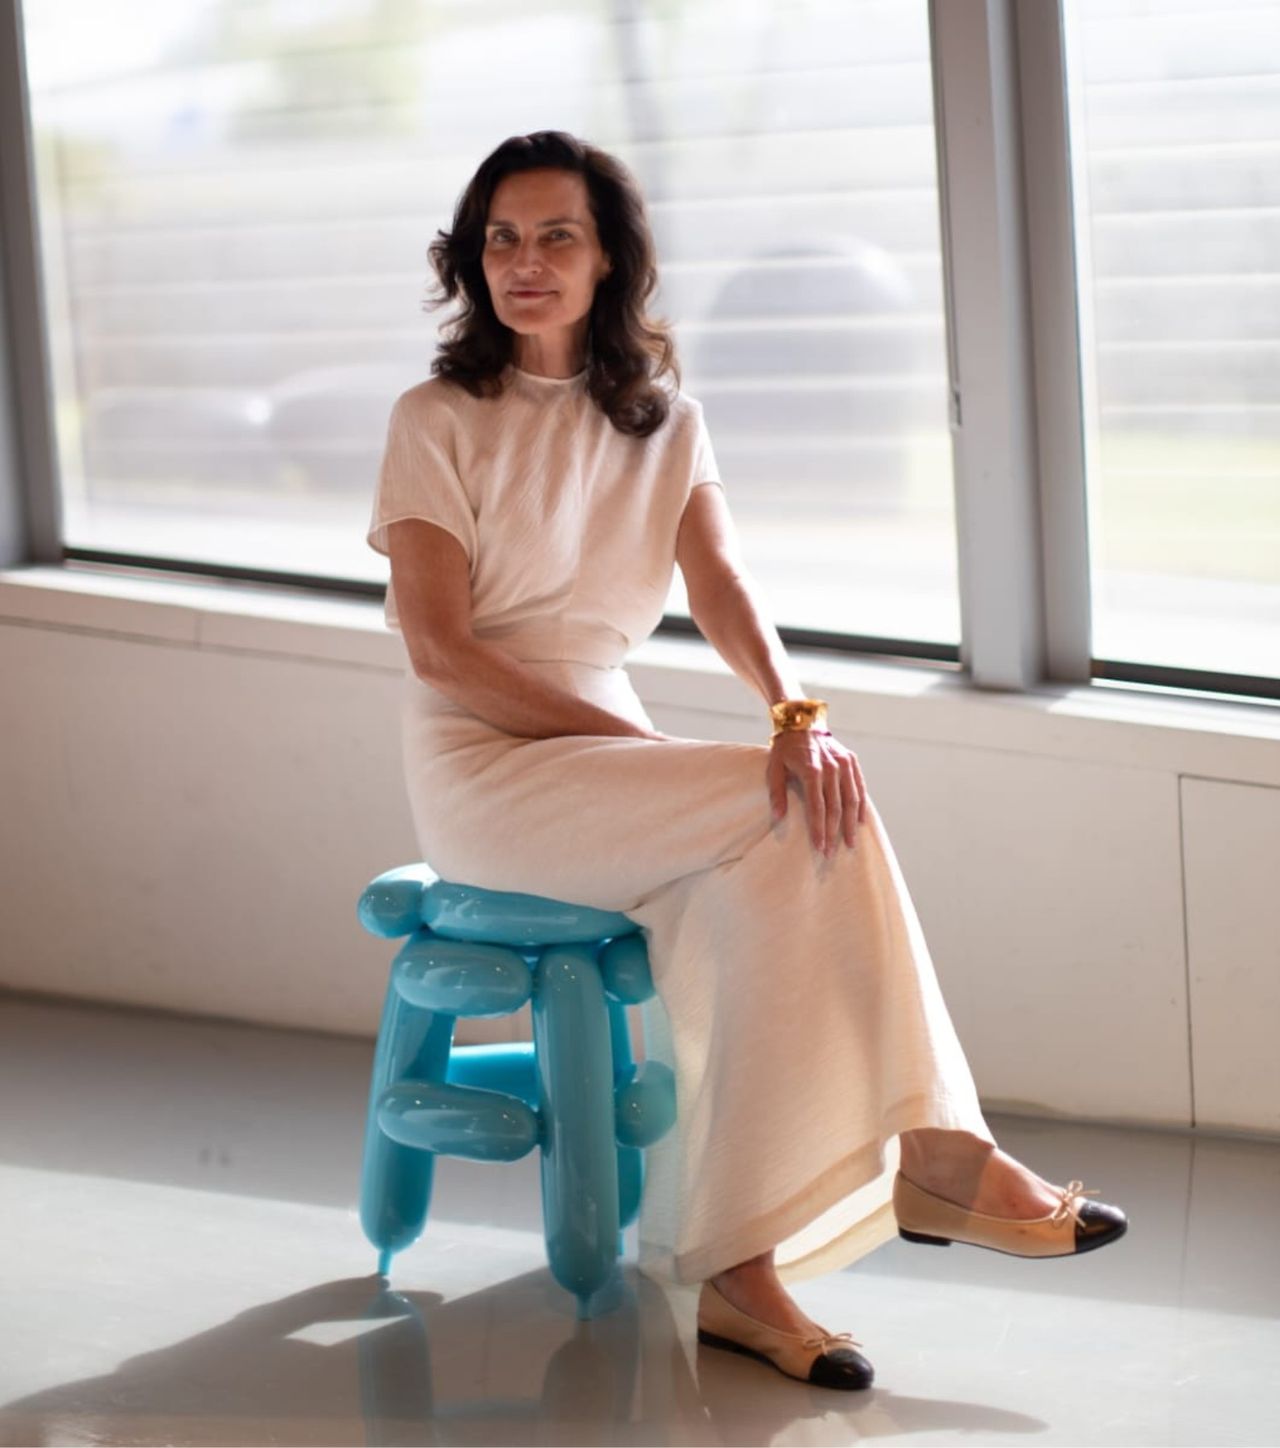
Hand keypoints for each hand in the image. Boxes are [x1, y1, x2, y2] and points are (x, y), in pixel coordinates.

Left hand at [766, 728, 867, 857]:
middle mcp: (831, 767)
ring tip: (850, 843)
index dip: (818, 829)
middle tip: (831, 853)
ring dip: (850, 823)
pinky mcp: (851, 760)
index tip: (819, 847)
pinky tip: (860, 821)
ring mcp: (844, 763)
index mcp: (811, 770)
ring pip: (851, 799)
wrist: (801, 722)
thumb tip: (778, 817)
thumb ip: (777, 793)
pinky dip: (861, 805)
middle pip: (835, 807)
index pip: (817, 807)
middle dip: (833, 832)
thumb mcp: (774, 768)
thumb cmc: (784, 749)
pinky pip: (859, 787)